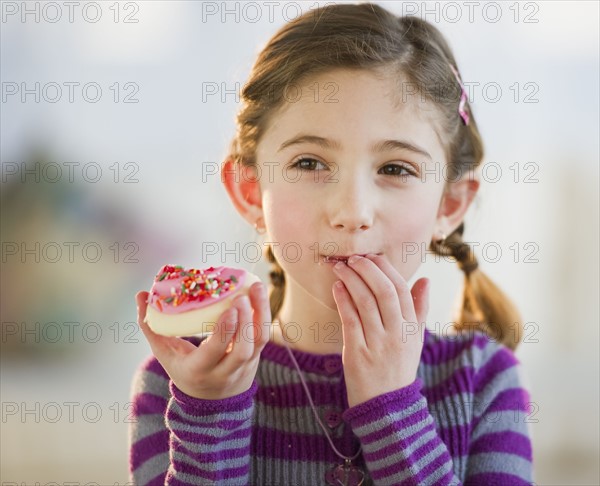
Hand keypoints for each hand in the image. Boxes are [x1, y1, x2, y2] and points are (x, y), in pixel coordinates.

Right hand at [135, 282, 271, 399]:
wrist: (212, 401)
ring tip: (255, 287)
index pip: (215, 353)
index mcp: (198, 370)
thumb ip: (151, 326)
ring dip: (259, 313)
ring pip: (258, 341)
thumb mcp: (165, 353)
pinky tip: (259, 292)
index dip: (224, 331)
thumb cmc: (184, 369)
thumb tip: (140, 295)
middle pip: (241, 350)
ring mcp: (244, 366)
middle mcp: (224, 371)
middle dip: (244, 323)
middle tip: (241, 296)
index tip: (229, 308)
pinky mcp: (256, 356)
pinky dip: (263, 313)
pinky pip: (263, 335)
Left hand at [332, 254, 429, 407]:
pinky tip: (337, 287)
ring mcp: (378, 345)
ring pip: (365, 303)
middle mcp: (397, 335)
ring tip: (340, 267)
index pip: (401, 290)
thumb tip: (425, 279)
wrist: (387, 406)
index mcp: (411, 329)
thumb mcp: (415, 339)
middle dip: (368, 270)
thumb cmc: (399, 367)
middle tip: (353, 258)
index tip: (372, 257)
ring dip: (351, 280)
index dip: (386, 269)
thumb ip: (419, 308)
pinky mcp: (358, 355)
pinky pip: (350, 321)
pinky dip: (343, 301)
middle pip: (384, 292)